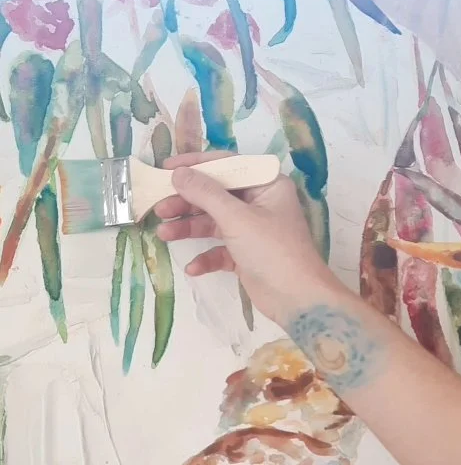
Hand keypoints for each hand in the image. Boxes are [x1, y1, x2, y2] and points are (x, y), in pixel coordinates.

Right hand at [155, 151, 332, 324]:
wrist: (297, 299)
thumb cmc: (272, 251)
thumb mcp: (237, 218)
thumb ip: (205, 194)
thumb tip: (179, 173)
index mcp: (266, 184)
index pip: (227, 165)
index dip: (195, 165)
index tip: (166, 169)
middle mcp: (260, 203)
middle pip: (216, 195)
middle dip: (187, 202)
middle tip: (159, 208)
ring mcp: (252, 230)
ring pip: (214, 222)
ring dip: (189, 228)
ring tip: (163, 235)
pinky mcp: (246, 255)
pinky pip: (219, 249)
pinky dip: (205, 257)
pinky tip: (193, 268)